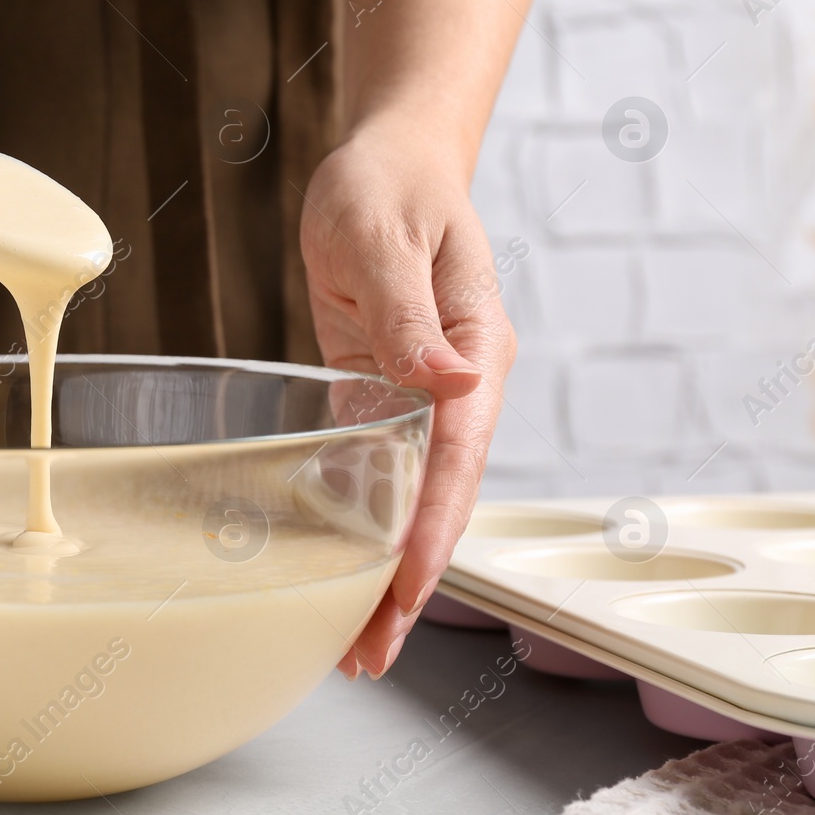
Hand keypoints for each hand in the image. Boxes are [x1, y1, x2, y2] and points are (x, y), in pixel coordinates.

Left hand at [300, 124, 515, 679]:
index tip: (406, 592)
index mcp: (476, 349)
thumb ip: (412, 313)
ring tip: (353, 641)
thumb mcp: (387, 238)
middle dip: (408, 580)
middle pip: (439, 498)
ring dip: (386, 567)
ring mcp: (423, 392)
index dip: (431, 530)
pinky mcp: (384, 389)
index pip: (457, 457)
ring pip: (411, 497)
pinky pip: (380, 468)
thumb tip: (455, 381)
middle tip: (368, 654)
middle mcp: (457, 384)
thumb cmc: (388, 186)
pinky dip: (364, 523)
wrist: (388, 160)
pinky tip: (337, 569)